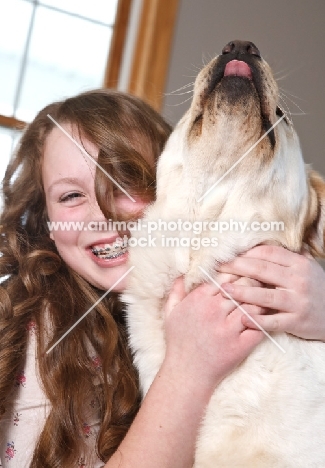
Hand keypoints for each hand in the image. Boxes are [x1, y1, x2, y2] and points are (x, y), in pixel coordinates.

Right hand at [163, 276, 263, 391]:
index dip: (237, 272)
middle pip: (242, 288)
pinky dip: (266, 320)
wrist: (186, 373)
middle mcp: (214, 311)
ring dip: (261, 300)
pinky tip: (269, 317)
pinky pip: (259, 327)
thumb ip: (176, 291)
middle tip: (262, 280)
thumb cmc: (178, 341)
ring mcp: (228, 329)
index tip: (244, 272)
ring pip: (252, 305)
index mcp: (199, 299)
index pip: (225, 276)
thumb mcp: (171, 313)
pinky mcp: (240, 345)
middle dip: (253, 282)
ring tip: (267, 297)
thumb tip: (181, 274)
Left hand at [218, 245, 324, 340]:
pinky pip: (274, 321)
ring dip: (242, 292)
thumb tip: (264, 245)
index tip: (228, 254)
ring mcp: (298, 302)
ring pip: (265, 295)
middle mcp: (298, 281)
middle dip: (237, 267)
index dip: (246, 253)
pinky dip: (258, 320)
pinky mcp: (298, 322)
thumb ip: (288, 258)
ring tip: (223, 289)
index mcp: (299, 264)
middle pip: (263, 270)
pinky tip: (242, 318)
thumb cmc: (318, 290)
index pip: (268, 254)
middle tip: (218, 266)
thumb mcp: (308, 268)